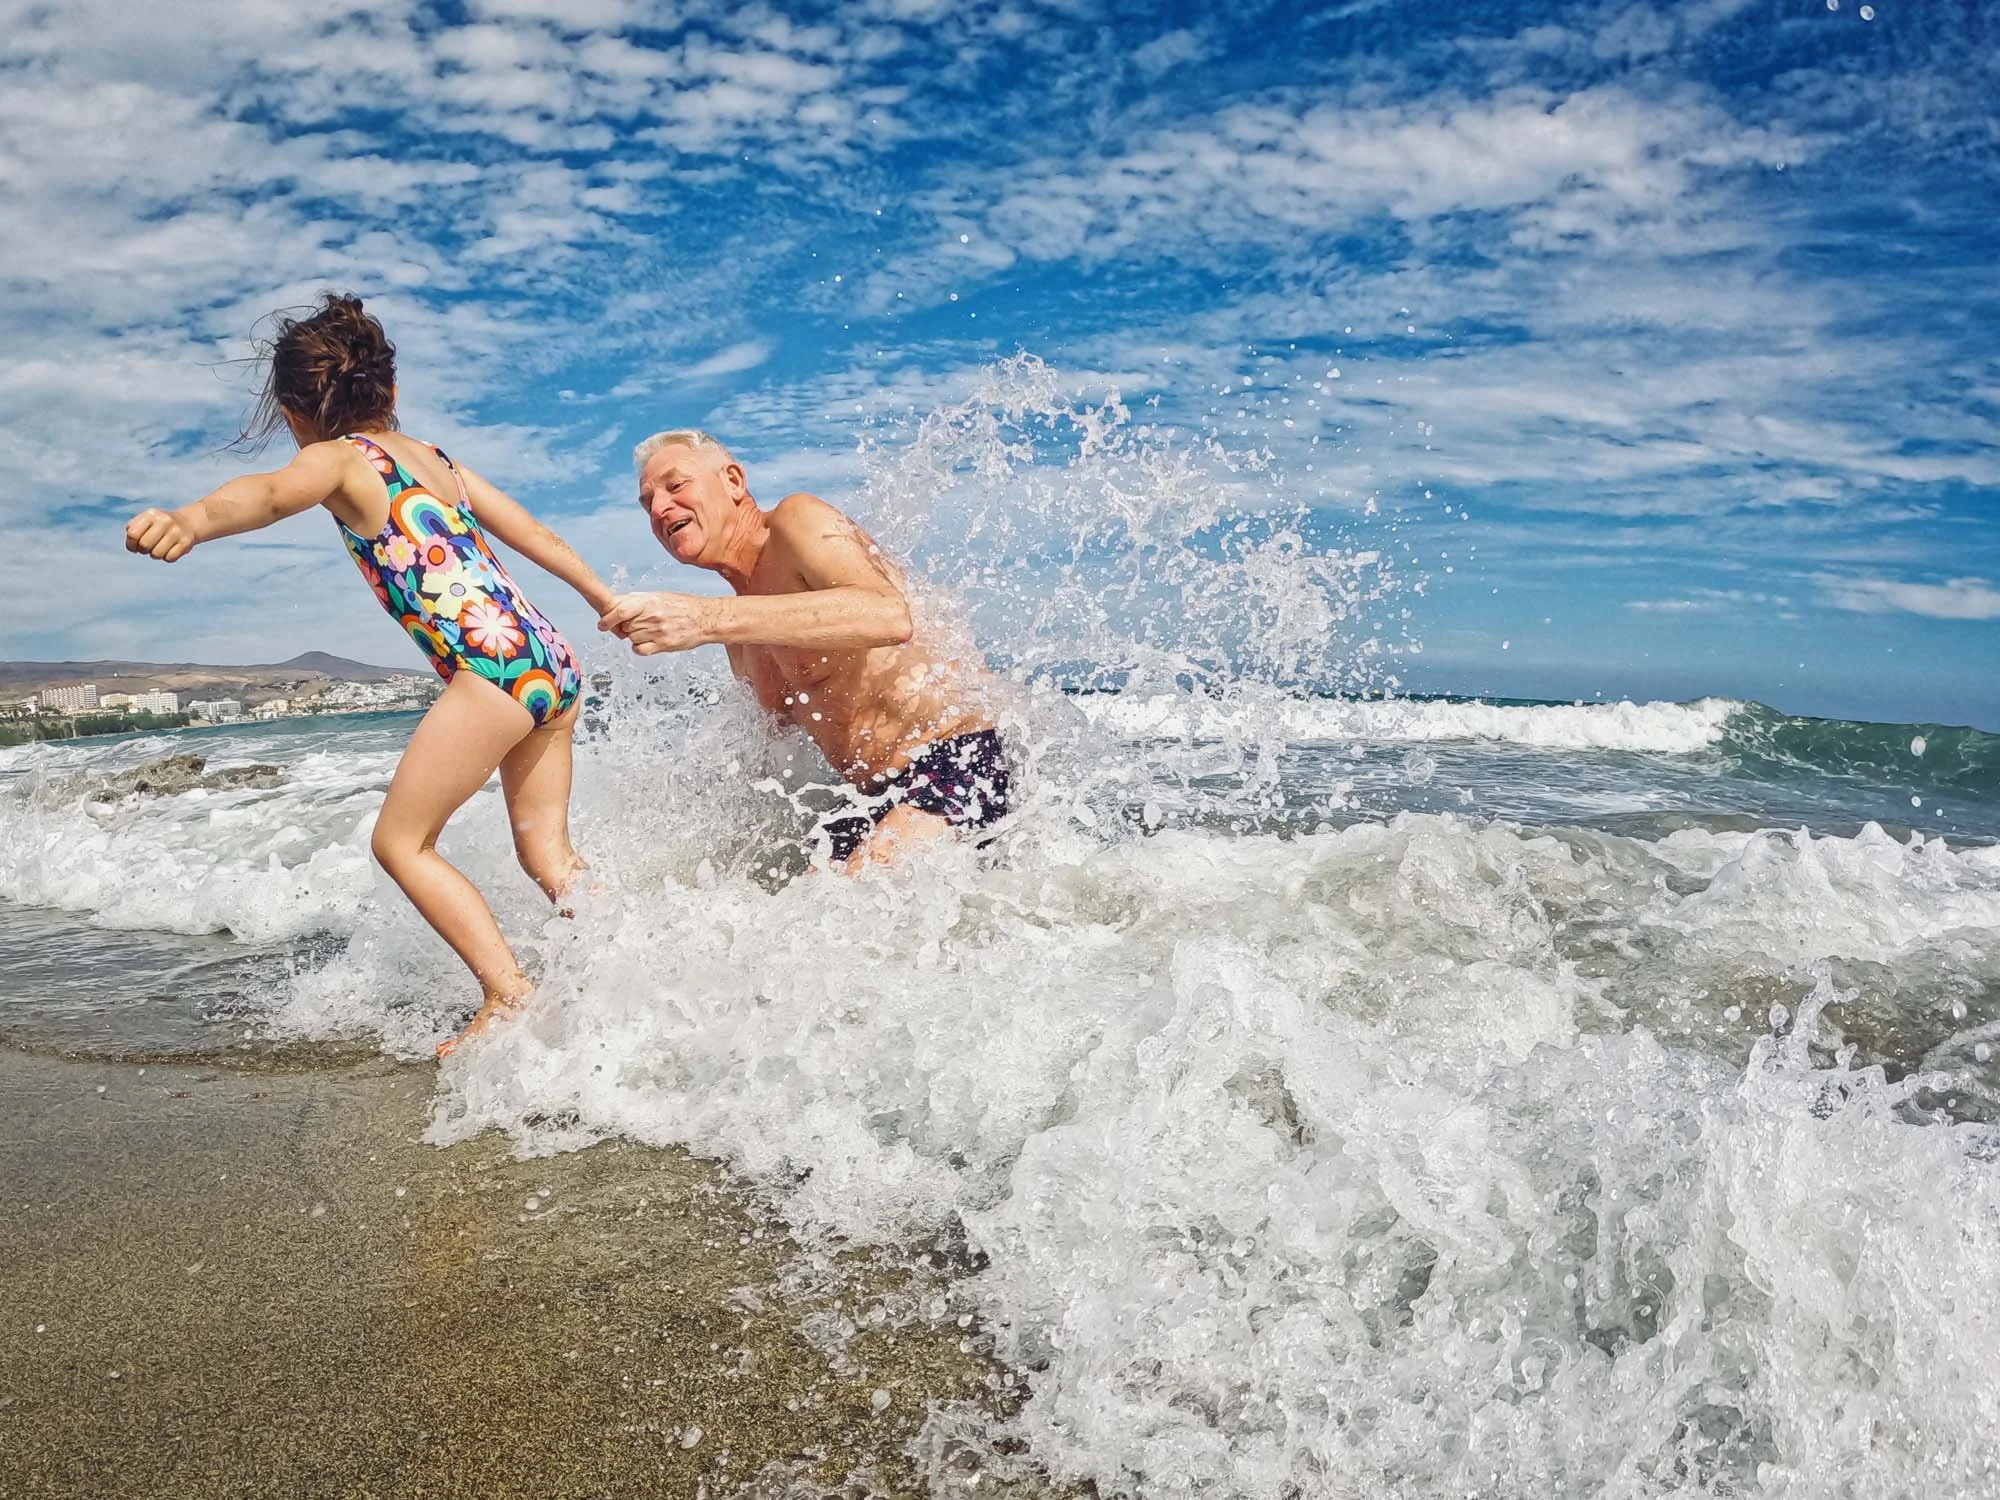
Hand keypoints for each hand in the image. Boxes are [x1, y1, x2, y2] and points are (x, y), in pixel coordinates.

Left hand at [125, 508, 195, 561]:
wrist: (186, 523)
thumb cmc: (158, 526)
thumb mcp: (144, 522)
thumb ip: (132, 531)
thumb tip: (132, 547)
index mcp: (151, 514)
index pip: (133, 534)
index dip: (131, 544)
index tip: (135, 546)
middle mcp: (165, 520)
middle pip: (144, 544)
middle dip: (143, 550)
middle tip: (147, 548)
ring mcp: (177, 531)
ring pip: (157, 553)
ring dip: (155, 555)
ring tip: (158, 549)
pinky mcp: (186, 541)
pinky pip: (170, 558)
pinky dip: (167, 558)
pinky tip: (169, 551)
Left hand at [597, 591, 716, 654]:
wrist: (705, 619)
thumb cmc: (682, 606)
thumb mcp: (659, 596)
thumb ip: (636, 600)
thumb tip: (614, 603)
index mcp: (649, 601)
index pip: (621, 610)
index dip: (608, 618)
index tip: (602, 625)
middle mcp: (652, 616)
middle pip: (624, 626)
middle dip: (626, 626)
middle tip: (638, 623)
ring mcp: (658, 632)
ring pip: (631, 638)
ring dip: (635, 636)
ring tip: (650, 629)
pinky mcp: (664, 645)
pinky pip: (640, 649)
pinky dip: (640, 647)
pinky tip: (649, 641)